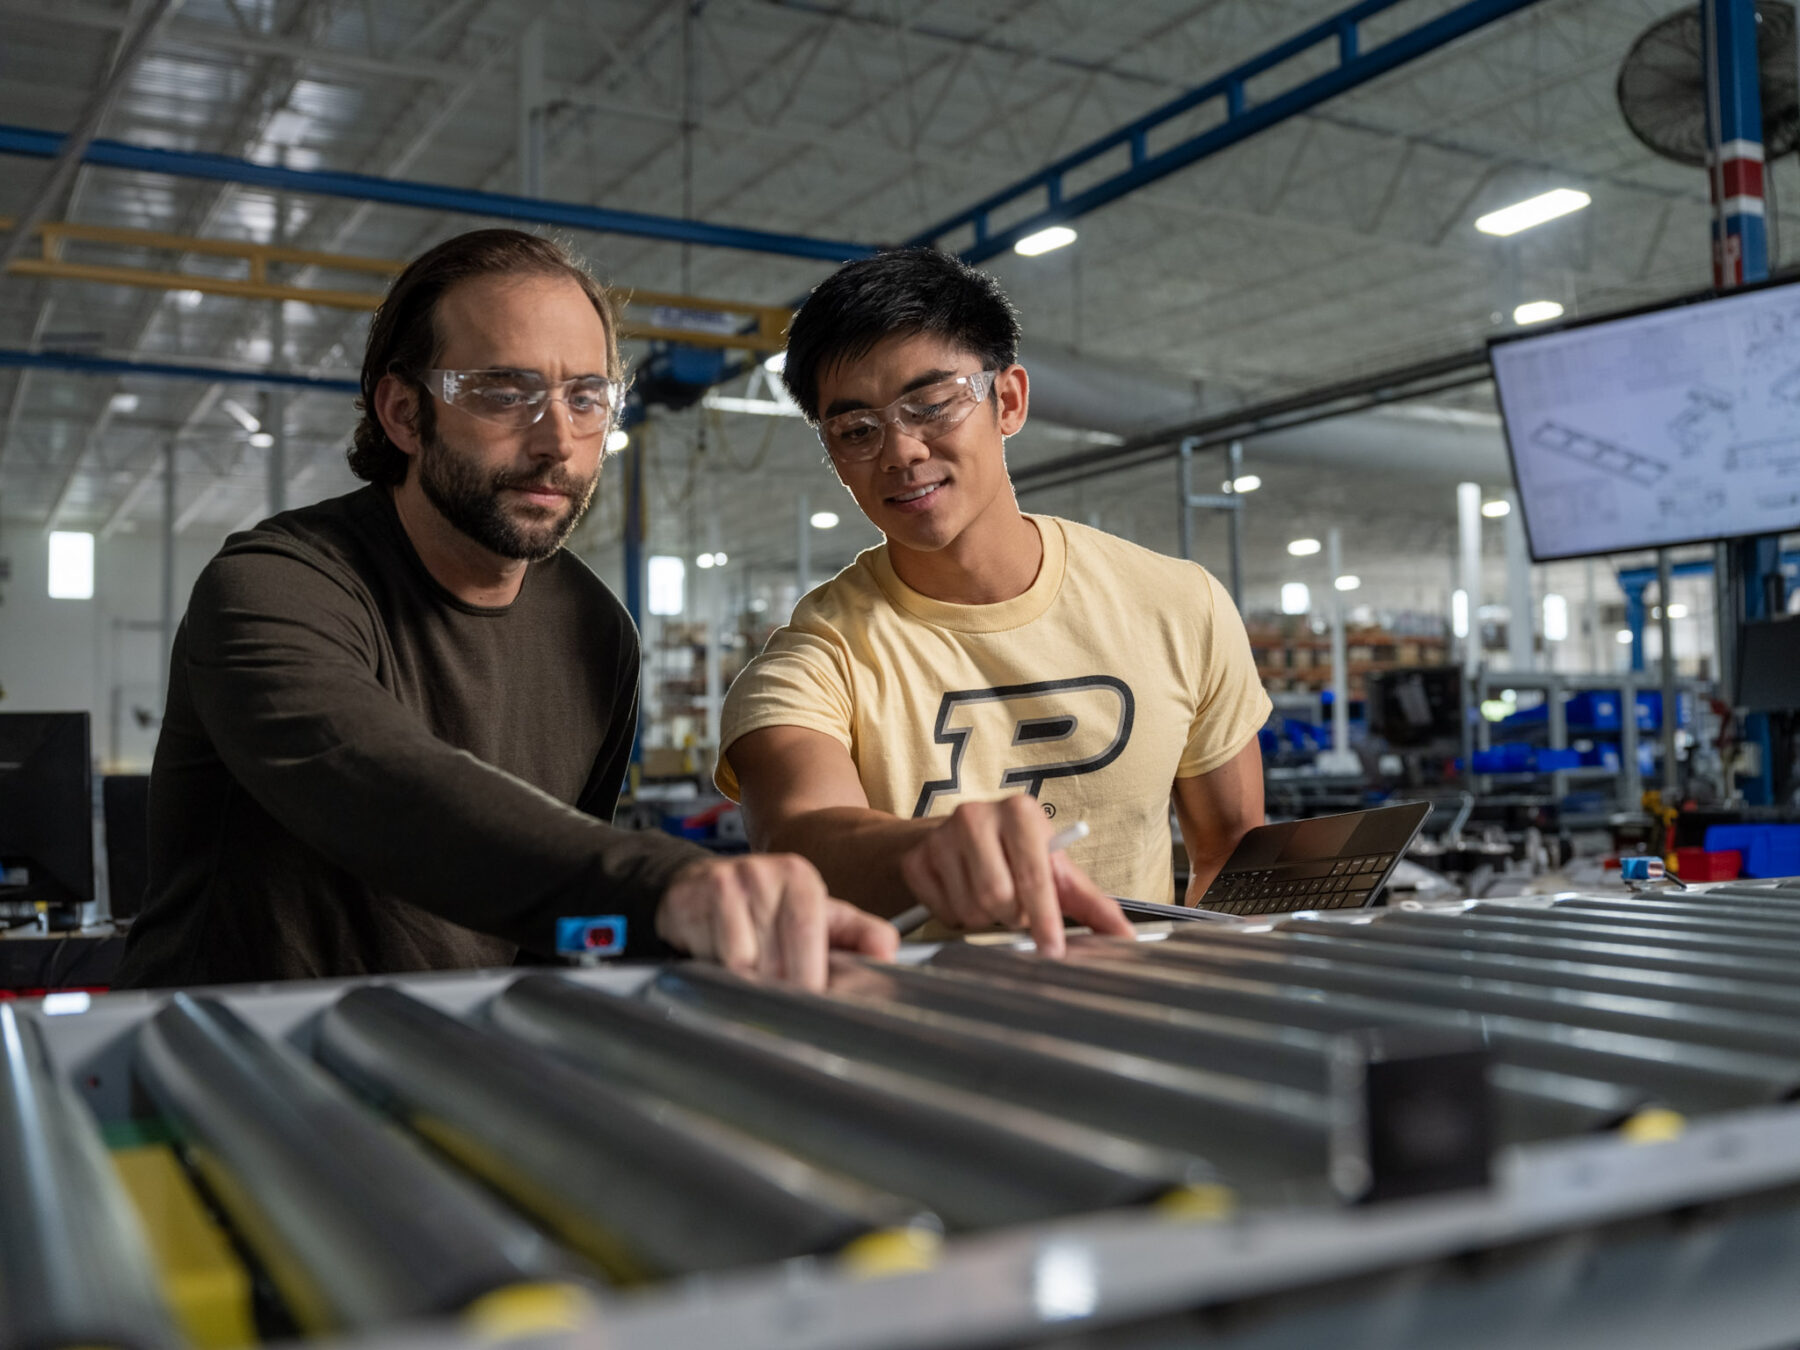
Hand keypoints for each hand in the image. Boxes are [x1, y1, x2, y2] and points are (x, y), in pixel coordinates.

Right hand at [654, 853, 897, 990]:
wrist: (698, 886)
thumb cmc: (765, 909)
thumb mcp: (817, 915)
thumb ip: (858, 934)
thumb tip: (888, 953)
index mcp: (802, 880)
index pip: (810, 941)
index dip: (808, 980)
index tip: (808, 998)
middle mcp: (767, 875)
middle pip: (777, 960)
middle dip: (777, 987)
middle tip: (773, 993)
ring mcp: (730, 883)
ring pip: (744, 966)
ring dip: (745, 982)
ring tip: (745, 971)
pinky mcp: (694, 897)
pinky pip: (713, 958)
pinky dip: (715, 969)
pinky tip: (716, 957)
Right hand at [897, 797, 1133, 955]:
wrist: (964, 838)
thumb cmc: (1020, 856)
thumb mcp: (1058, 873)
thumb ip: (1093, 905)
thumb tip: (1126, 936)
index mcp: (1020, 813)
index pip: (1034, 876)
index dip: (1044, 919)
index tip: (1051, 950)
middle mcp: (976, 815)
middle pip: (998, 897)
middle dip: (1012, 915)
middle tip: (1016, 906)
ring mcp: (940, 836)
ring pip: (970, 908)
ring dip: (986, 918)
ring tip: (993, 899)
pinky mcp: (916, 859)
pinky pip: (942, 911)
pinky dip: (958, 916)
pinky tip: (964, 896)